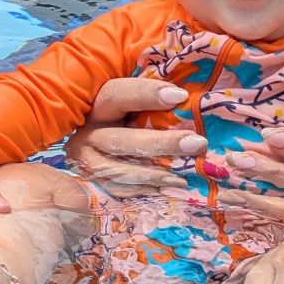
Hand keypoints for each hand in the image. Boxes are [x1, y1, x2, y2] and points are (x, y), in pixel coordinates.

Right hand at [65, 78, 206, 196]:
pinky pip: (118, 190)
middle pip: (121, 140)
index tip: (180, 96)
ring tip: (184, 176)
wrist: (96, 145)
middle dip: (161, 143)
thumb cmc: (125, 117)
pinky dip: (143, 190)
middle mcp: (88, 133)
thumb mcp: (130, 102)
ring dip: (154, 174)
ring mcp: (87, 161)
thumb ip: (149, 96)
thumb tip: (184, 93)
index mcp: (97, 104)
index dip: (146, 94)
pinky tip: (166, 187)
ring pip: (118, 170)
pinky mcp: (93, 182)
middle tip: (196, 143)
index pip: (116, 94)